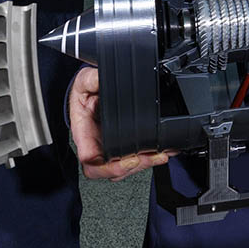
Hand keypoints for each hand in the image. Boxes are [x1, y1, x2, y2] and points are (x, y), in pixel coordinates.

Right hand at [68, 65, 173, 180]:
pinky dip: (152, 156)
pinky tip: (165, 150)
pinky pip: (136, 159)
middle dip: (133, 167)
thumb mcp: (85, 80)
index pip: (89, 158)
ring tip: (160, 154)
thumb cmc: (85, 89)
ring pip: (125, 168)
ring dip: (145, 163)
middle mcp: (96, 144)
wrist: (93, 89)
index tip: (128, 159)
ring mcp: (109, 147)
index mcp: (83, 132)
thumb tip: (100, 78)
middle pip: (110, 169)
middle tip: (149, 157)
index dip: (108, 166)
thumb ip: (92, 79)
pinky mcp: (123, 146)